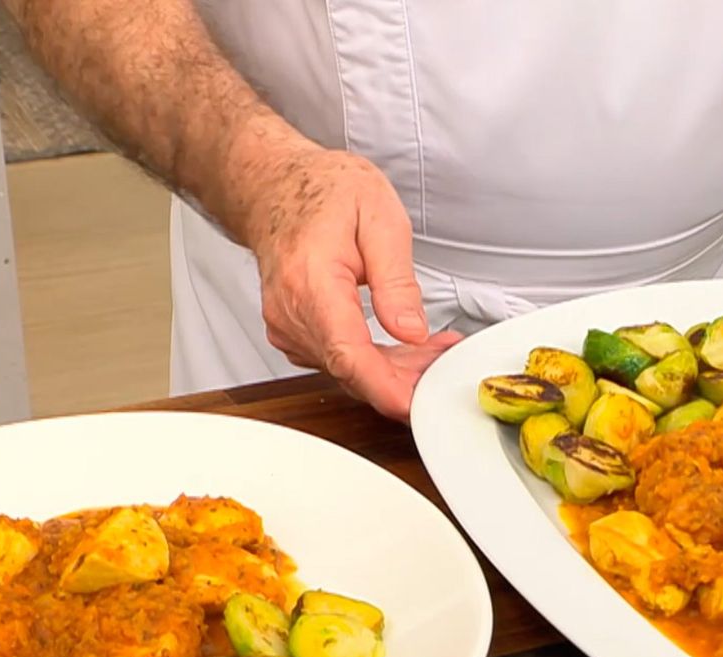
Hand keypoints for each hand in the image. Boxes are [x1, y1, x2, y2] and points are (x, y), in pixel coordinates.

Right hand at [245, 143, 460, 421]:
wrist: (277, 184)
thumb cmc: (323, 192)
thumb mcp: (378, 217)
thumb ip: (396, 279)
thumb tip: (411, 330)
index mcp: (311, 284)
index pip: (348, 355)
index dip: (385, 388)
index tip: (414, 405)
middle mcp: (292, 313)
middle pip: (354, 370)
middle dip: (406, 376)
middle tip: (446, 357)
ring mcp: (289, 327)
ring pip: (349, 370)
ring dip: (395, 367)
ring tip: (433, 346)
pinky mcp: (295, 333)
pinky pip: (339, 359)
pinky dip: (374, 359)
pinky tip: (403, 345)